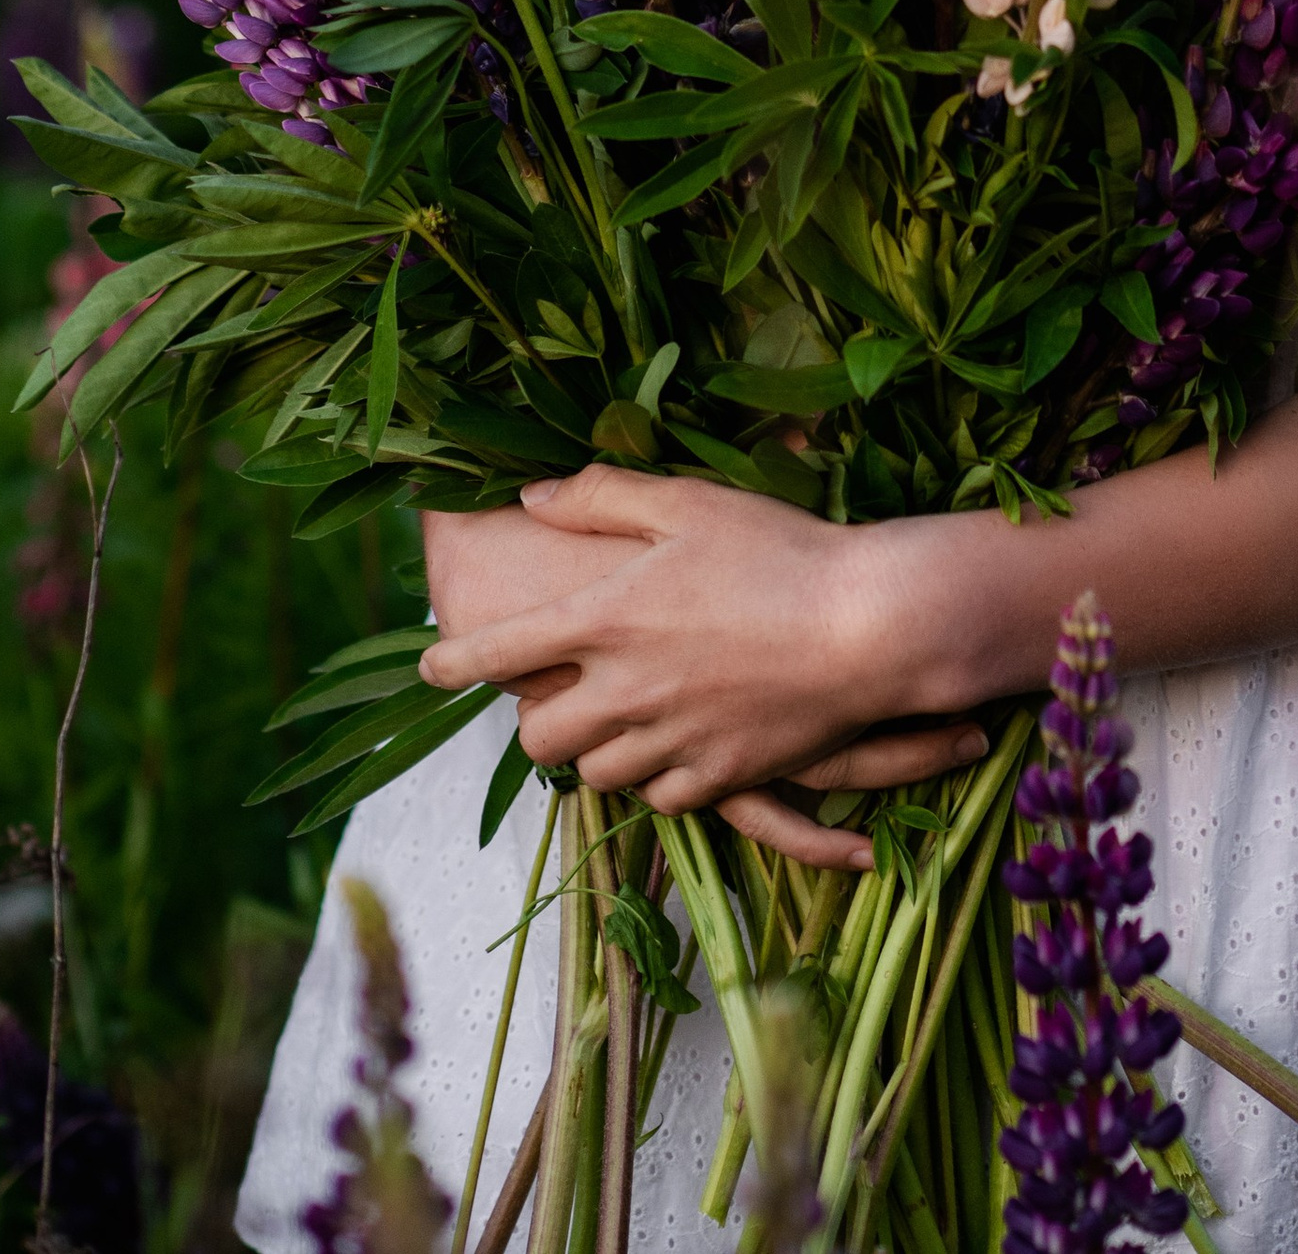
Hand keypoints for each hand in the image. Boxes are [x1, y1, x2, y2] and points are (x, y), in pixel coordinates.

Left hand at [420, 475, 988, 871]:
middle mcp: (624, 691)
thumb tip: (532, 498)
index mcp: (605, 619)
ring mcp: (670, 741)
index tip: (430, 665)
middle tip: (564, 690)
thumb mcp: (688, 502)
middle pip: (539, 738)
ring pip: (596, 775)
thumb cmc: (779, 549)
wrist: (867, 626)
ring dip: (599, 748)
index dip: (453, 662)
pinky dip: (659, 775)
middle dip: (537, 718)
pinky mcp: (718, 777)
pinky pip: (661, 798)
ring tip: (626, 714)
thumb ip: (602, 498)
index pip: (497, 651)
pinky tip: (681, 741)